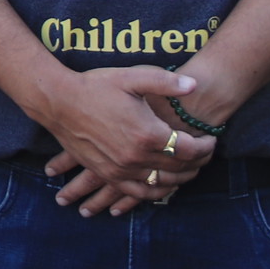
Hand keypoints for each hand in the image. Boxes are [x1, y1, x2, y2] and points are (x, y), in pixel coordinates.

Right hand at [33, 66, 214, 215]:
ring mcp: (121, 169)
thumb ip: (165, 82)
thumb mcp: (131, 76)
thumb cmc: (94, 86)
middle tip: (205, 154)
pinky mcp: (108, 174)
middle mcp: (136, 156)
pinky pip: (138, 192)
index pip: (188, 149)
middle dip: (198, 162)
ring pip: (162, 183)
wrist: (58, 101)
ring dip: (181, 179)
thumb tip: (194, 85)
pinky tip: (162, 187)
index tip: (210, 139)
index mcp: (147, 133)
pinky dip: (155, 192)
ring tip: (189, 169)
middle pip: (179, 168)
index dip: (205, 146)